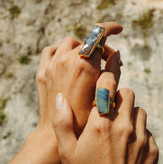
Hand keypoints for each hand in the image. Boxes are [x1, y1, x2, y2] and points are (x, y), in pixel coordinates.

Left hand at [35, 22, 122, 136]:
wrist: (54, 135)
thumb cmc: (83, 121)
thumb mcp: (102, 96)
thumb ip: (110, 72)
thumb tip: (116, 54)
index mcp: (84, 65)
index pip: (99, 35)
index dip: (111, 28)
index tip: (119, 29)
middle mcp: (66, 60)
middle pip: (88, 42)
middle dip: (101, 49)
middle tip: (109, 64)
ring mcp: (52, 65)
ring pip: (70, 43)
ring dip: (82, 48)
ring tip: (90, 62)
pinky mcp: (42, 72)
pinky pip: (52, 50)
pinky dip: (62, 50)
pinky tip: (68, 60)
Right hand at [52, 64, 158, 163]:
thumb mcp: (66, 152)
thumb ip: (62, 122)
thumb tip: (62, 97)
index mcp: (100, 123)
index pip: (108, 84)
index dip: (109, 70)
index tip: (112, 58)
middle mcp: (123, 126)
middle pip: (127, 93)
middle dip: (118, 95)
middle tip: (109, 108)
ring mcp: (141, 137)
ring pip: (139, 110)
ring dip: (130, 113)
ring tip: (119, 129)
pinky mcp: (152, 149)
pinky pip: (147, 130)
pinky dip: (139, 131)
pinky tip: (129, 147)